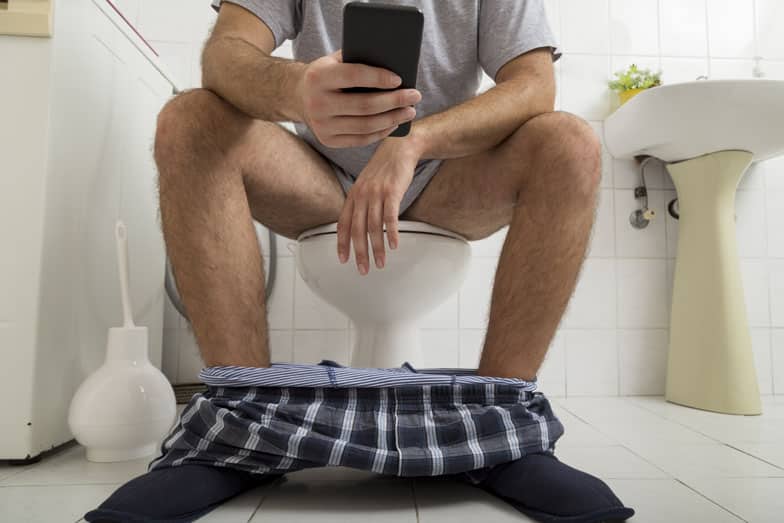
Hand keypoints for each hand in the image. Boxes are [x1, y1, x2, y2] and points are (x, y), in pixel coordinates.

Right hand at [298, 49, 421, 147]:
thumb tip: (394, 63)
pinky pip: (361, 139)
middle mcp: (317, 103)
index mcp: (319, 77)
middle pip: (365, 105)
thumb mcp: (336, 60)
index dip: (379, 78)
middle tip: (415, 96)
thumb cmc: (328, 74)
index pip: (354, 76)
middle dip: (394, 101)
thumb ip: (358, 59)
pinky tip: (394, 123)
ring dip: (393, 119)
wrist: (300, 97)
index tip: (400, 79)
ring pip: (366, 125)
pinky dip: (381, 132)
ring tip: (410, 111)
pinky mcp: (328, 141)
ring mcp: (322, 126)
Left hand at [336, 136, 423, 273]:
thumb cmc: (385, 168)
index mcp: (353, 195)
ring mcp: (376, 193)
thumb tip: (358, 224)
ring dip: (377, 248)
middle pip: (357, 230)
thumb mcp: (366, 184)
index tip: (344, 259)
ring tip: (380, 262)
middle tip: (363, 269)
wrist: (400, 147)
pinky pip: (390, 217)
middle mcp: (361, 195)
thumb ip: (361, 203)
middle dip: (360, 253)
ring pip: (374, 227)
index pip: (343, 224)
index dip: (342, 243)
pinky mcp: (392, 192)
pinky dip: (392, 233)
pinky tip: (393, 245)